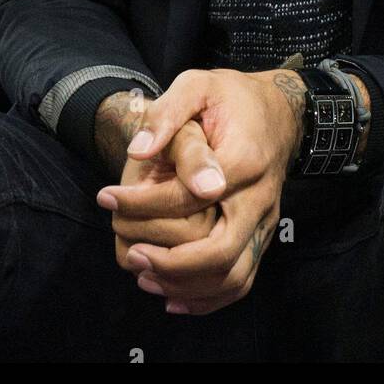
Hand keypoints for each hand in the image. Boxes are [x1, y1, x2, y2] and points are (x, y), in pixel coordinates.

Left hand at [120, 67, 304, 314]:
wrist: (278, 110)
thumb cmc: (231, 98)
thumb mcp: (197, 85)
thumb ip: (167, 114)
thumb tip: (138, 151)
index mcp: (243, 161)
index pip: (189, 198)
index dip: (142, 203)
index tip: (105, 196)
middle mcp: (260, 199)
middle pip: (220, 253)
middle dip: (170, 263)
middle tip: (132, 254)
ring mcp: (266, 221)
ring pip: (234, 277)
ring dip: (186, 286)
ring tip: (144, 274)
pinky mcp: (264, 235)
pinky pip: (242, 280)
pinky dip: (208, 298)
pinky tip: (172, 295)